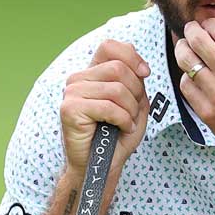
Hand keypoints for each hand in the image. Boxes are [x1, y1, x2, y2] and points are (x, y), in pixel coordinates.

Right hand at [60, 39, 150, 177]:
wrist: (99, 167)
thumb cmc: (116, 138)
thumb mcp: (134, 105)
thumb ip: (136, 82)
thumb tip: (140, 67)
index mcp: (92, 73)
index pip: (110, 46)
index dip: (132, 56)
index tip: (145, 74)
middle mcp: (78, 79)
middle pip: (118, 68)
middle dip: (135, 91)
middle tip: (134, 112)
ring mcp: (71, 93)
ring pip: (116, 89)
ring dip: (130, 109)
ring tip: (127, 123)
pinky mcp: (70, 109)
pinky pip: (108, 107)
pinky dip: (123, 120)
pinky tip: (122, 128)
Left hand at [174, 15, 214, 161]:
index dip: (211, 23)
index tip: (210, 24)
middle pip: (199, 41)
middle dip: (192, 30)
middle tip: (192, 29)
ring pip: (187, 61)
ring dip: (183, 49)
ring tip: (185, 46)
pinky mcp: (207, 113)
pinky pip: (186, 85)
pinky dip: (187, 75)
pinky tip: (194, 74)